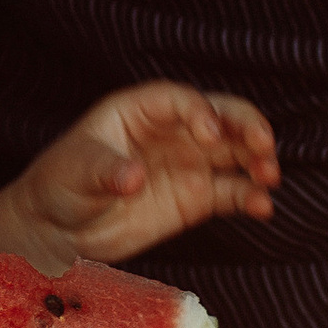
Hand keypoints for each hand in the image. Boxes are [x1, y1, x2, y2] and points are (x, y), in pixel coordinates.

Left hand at [0, 82, 279, 272]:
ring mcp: (187, 163)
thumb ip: (105, 171)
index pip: (179, 100)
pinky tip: (263, 207)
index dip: (200, 111)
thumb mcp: (76, 172)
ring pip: (234, 153)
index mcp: (139, 110)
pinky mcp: (195, 197)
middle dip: (246, 126)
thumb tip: (133, 177)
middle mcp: (171, 131)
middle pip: (220, 117)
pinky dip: (250, 197)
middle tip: (263, 144)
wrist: (59, 228)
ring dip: (258, 159)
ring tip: (269, 176)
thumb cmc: (60, 185)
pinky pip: (231, 192)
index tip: (211, 136)